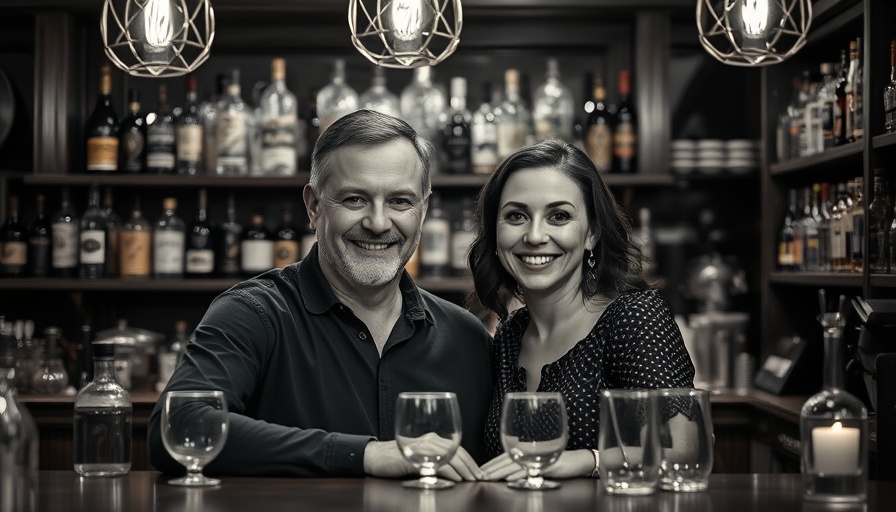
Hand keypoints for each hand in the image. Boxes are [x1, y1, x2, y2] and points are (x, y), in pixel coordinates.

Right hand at [363, 440, 482, 480]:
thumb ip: (436, 462)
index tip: (480, 472)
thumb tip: (456, 474)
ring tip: (472, 479)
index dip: (471, 461)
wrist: (374, 457)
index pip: (458, 449)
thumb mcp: (420, 459)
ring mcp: (423, 448)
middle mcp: (430, 440)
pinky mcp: (415, 458)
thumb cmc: (397, 460)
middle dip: (471, 466)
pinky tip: (456, 479)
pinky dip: (448, 472)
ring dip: (463, 469)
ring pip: (450, 457)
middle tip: (480, 478)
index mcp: (433, 440)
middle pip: (457, 451)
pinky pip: (436, 464)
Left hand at [480, 449, 595, 480]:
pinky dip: (519, 475)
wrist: (578, 461)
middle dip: (491, 469)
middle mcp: (530, 454)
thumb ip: (524, 466)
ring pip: (515, 466)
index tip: (479, 471)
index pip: (504, 457)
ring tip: (488, 478)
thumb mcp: (538, 464)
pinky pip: (531, 471)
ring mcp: (537, 460)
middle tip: (478, 475)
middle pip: (506, 461)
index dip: (491, 464)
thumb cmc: (558, 462)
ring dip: (500, 472)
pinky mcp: (546, 466)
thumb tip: (508, 475)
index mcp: (526, 452)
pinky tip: (510, 480)